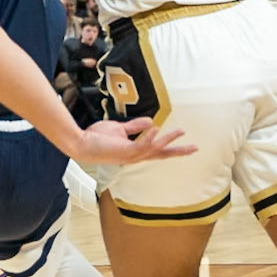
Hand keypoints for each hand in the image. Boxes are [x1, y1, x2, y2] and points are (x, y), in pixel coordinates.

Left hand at [71, 117, 193, 166]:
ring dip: (167, 140)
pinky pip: (140, 146)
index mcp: (136, 150)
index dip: (172, 147)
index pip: (158, 150)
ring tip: (180, 131)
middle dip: (179, 151)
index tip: (187, 145)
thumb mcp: (120, 129)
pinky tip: (156, 129)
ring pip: (155, 149)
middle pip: (162, 154)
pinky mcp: (124, 152)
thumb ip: (135, 126)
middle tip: (195, 148)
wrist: (81, 142)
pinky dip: (149, 138)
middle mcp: (136, 155)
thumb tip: (152, 121)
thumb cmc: (97, 138)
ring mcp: (130, 155)